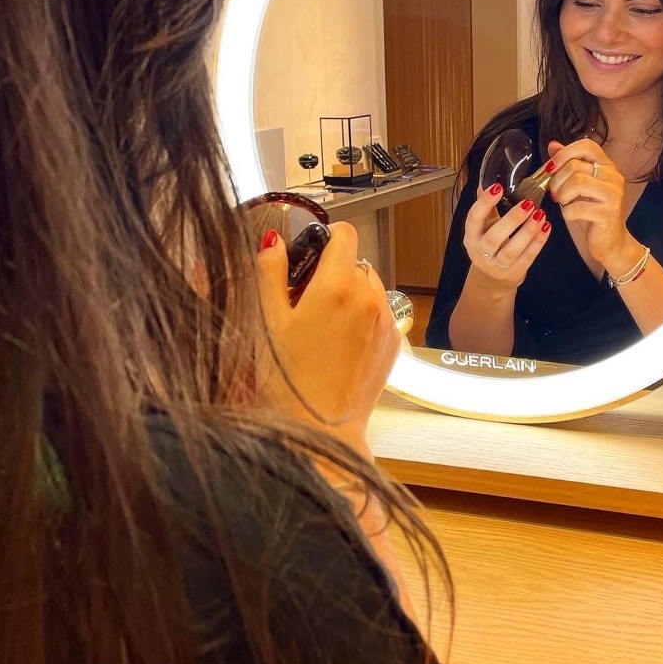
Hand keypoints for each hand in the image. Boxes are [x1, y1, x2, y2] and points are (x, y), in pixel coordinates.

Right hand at [254, 221, 398, 454]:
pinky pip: (380, 313)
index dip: (323, 239)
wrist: (320, 429)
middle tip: (304, 302)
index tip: (307, 259)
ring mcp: (386, 321)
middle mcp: (369, 298)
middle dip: (330, 273)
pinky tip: (339, 344)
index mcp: (337, 286)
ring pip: (369, 287)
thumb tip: (273, 240)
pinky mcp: (394, 343)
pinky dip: (363, 318)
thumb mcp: (268, 321)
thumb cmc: (287, 380)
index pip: (344, 234)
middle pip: (354, 262)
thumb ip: (270, 272)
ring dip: (349, 295)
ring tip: (322, 326)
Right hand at [461, 181, 551, 287]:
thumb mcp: (484, 226)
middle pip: (493, 238)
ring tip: (540, 214)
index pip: (473, 219)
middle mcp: (481, 252)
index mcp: (471, 236)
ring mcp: (497, 266)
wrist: (492, 279)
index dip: (484, 203)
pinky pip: (527, 258)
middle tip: (528, 203)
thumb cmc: (489, 245)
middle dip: (511, 220)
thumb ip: (487, 206)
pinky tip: (546, 227)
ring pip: (511, 251)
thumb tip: (488, 180)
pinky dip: (538, 243)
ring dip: (527, 232)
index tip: (498, 187)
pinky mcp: (514, 273)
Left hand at [547, 138, 642, 276]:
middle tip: (555, 194)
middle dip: (557, 181)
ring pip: (577, 182)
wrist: (611, 242)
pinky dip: (567, 212)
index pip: (587, 145)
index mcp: (606, 166)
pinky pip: (578, 207)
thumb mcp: (578, 186)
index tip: (552, 168)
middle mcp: (614, 176)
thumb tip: (553, 145)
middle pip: (575, 166)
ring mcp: (614, 195)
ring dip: (562, 195)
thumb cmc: (592, 212)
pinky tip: (570, 215)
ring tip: (562, 203)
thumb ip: (567, 164)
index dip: (565, 153)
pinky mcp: (609, 213)